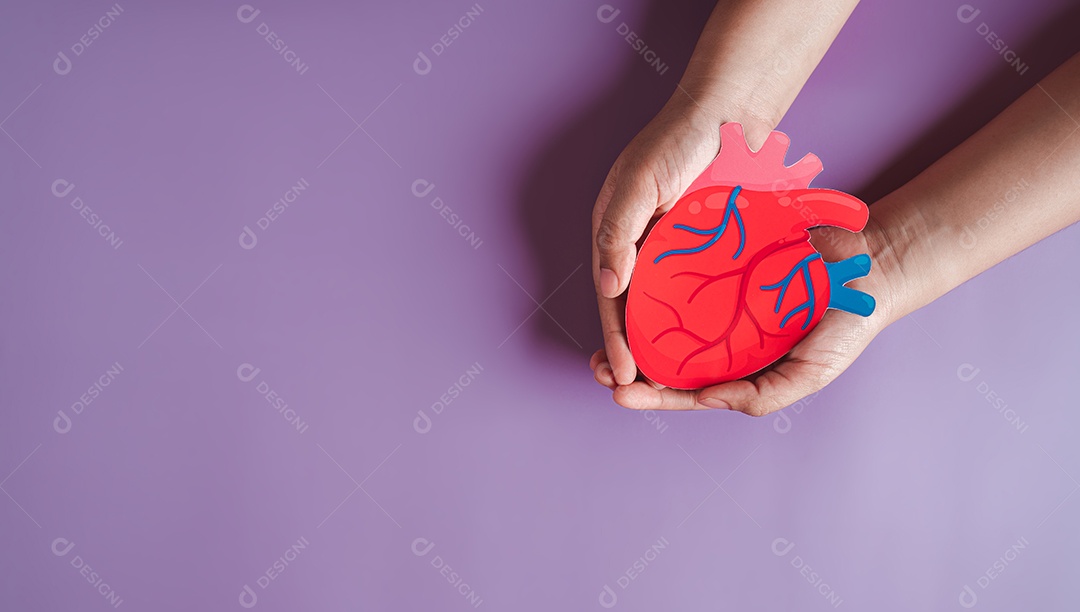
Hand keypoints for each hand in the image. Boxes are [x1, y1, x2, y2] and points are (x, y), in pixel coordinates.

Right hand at [591, 93, 773, 386]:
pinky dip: (692, 321)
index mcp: (615, 236)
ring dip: (660, 345)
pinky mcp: (705, 250)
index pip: (611, 301)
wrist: (730, 114)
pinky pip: (695, 293)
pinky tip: (700, 346)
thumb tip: (607, 287)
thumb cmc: (677, 142)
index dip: (614, 340)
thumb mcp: (637, 184)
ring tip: (665, 383)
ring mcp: (673, 252)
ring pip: (663, 310)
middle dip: (629, 352)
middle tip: (635, 392)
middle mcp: (641, 249)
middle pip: (632, 313)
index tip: (621, 377)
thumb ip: (617, 233)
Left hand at [592, 214, 900, 415]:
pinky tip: (633, 281)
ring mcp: (719, 298)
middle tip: (597, 368)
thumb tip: (705, 398)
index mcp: (737, 367)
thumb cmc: (842, 329)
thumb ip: (759, 396)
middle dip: (628, 365)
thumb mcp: (807, 375)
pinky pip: (686, 268)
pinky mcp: (722, 260)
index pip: (685, 388)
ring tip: (603, 330)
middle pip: (666, 355)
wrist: (867, 268)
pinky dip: (658, 277)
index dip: (652, 393)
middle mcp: (721, 335)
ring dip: (632, 325)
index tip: (620, 393)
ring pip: (667, 315)